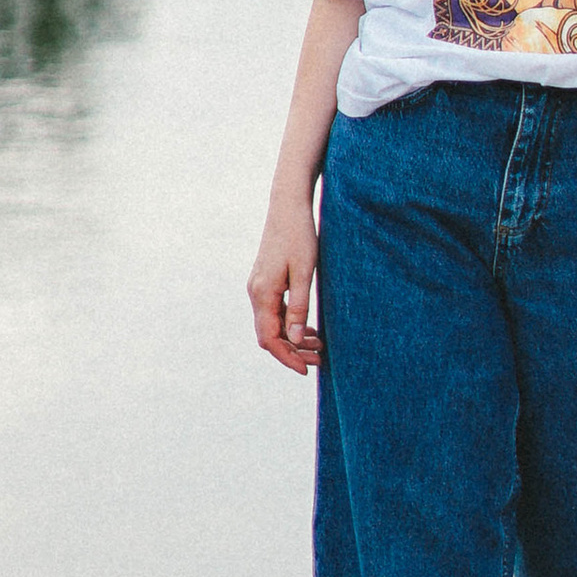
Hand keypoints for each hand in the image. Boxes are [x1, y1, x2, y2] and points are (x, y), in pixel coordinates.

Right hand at [248, 186, 323, 375]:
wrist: (288, 206)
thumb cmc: (300, 235)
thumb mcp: (304, 272)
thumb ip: (299, 306)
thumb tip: (296, 339)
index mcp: (263, 293)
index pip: (270, 338)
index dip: (287, 358)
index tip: (307, 370)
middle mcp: (256, 293)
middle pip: (270, 335)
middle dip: (293, 351)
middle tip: (319, 360)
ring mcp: (259, 287)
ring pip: (273, 324)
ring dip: (293, 338)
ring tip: (319, 346)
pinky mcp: (266, 281)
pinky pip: (275, 312)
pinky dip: (291, 324)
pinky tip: (309, 328)